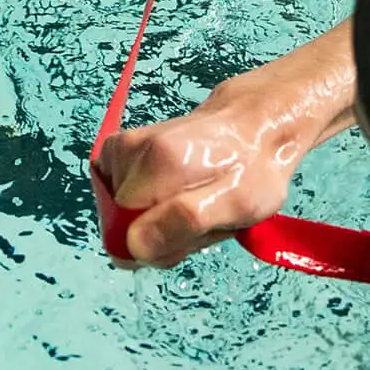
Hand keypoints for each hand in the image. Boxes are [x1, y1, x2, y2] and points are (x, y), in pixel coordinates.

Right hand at [96, 21, 357, 265]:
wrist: (252, 123)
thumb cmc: (252, 168)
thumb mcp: (238, 203)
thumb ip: (185, 222)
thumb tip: (134, 244)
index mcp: (156, 162)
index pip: (126, 238)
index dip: (159, 246)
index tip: (192, 232)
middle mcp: (129, 150)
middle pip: (122, 227)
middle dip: (158, 235)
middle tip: (200, 219)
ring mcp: (119, 149)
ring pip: (123, 215)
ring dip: (158, 221)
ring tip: (195, 202)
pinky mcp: (116, 151)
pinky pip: (120, 198)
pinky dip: (148, 204)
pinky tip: (178, 191)